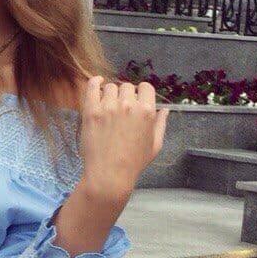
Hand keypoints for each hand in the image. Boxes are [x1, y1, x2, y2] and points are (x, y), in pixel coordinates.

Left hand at [80, 77, 168, 195]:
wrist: (109, 175)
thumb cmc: (133, 163)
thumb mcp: (155, 145)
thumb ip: (160, 124)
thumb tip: (165, 110)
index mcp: (146, 111)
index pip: (146, 87)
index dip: (141, 93)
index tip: (136, 99)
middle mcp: (128, 105)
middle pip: (127, 86)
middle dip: (126, 94)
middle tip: (121, 108)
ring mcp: (108, 107)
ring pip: (110, 87)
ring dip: (111, 94)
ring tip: (108, 106)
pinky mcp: (91, 111)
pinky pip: (92, 87)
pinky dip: (95, 82)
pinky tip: (97, 83)